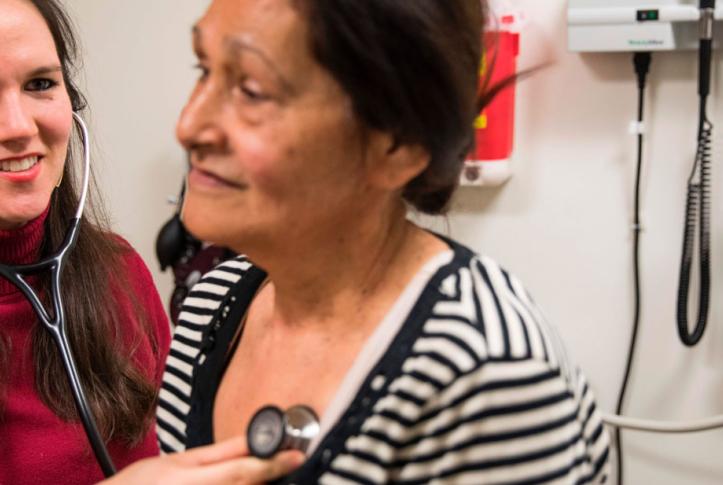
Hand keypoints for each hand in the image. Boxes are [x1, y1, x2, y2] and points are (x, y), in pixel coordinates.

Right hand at [101, 436, 303, 484]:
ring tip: (270, 472)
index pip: (245, 471)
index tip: (296, 456)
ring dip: (258, 484)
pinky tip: (246, 482)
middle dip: (272, 476)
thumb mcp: (179, 461)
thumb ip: (219, 453)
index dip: (274, 464)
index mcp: (196, 481)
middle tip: (290, 462)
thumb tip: (248, 439)